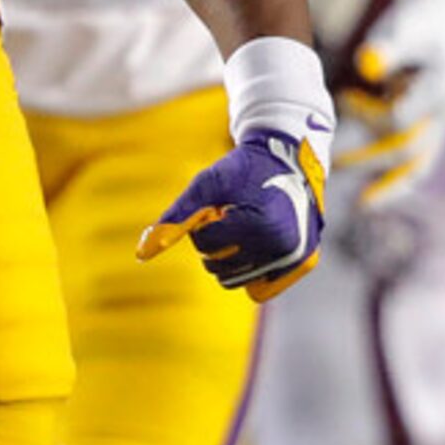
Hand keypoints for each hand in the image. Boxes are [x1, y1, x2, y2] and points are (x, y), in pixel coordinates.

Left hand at [138, 126, 331, 301]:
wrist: (288, 158)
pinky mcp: (303, 263)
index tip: (216, 205)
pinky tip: (256, 242)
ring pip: (236, 280)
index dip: (203, 223)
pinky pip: (259, 286)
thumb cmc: (243, 169)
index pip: (206, 244)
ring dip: (229, 257)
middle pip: (219, 268)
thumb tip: (141, 254)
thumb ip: (176, 217)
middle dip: (214, 243)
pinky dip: (250, 268)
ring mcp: (295, 257)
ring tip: (243, 226)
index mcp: (261, 224)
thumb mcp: (206, 184)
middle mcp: (283, 246)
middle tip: (230, 215)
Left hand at [335, 0, 444, 205]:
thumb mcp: (408, 24)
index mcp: (440, 86)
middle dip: (365, 156)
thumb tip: (366, 64)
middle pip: (406, 147)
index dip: (368, 116)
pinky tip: (367, 200)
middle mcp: (444, 112)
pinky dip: (394, 185)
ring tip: (352, 197)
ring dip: (381, 180)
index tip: (342, 100)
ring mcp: (440, 126)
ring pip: (415, 165)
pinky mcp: (430, 132)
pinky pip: (416, 167)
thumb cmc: (419, 21)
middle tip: (327, 161)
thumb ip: (390, 45)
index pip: (401, 119)